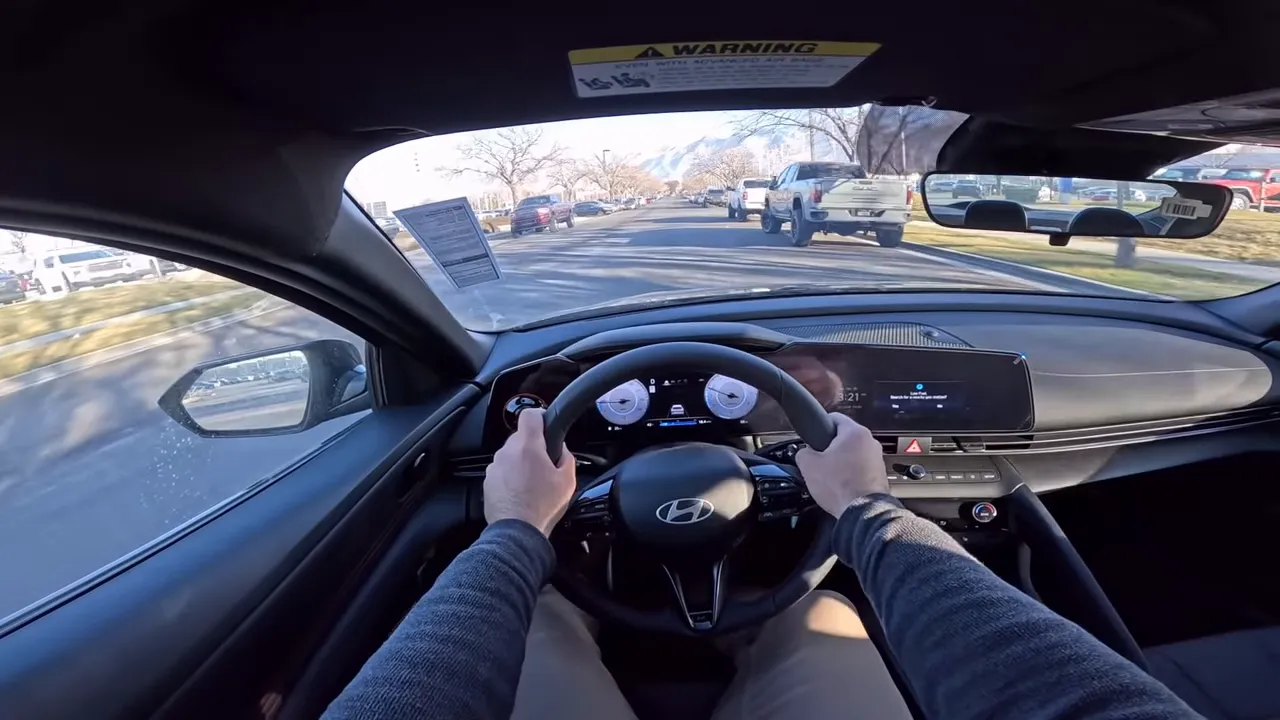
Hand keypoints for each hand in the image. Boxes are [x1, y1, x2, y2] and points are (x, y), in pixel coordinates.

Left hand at [483, 409, 576, 536]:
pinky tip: (521, 493)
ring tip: (533, 483)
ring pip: (511, 455)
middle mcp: (507, 452)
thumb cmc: (541, 506)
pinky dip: (510, 477)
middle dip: (533, 447)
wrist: (517, 532)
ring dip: (521, 463)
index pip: (530, 414)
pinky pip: (502, 471)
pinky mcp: (488, 481)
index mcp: (528, 446)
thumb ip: (567, 457)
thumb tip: (562, 449)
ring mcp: (495, 467)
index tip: (546, 424)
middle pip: (521, 437)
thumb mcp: (567, 480)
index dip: (540, 416)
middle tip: (545, 465)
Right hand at [795, 413, 888, 516]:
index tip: (813, 437)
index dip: (819, 426)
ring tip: (830, 477)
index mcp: (855, 432)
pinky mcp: (880, 474)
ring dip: (842, 462)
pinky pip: (861, 468)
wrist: (863, 512)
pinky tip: (842, 486)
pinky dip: (851, 474)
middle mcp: (871, 441)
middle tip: (818, 461)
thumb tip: (805, 453)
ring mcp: (878, 458)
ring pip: (853, 454)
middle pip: (844, 438)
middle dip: (830, 448)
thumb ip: (803, 452)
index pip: (834, 417)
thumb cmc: (840, 485)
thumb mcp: (808, 465)